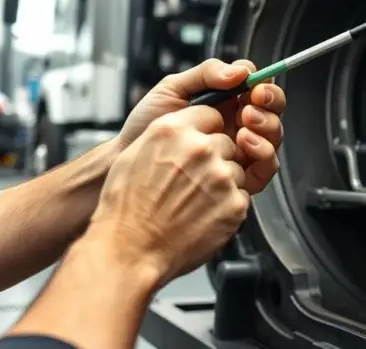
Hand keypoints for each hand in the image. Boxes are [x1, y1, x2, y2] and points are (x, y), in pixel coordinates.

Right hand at [89, 106, 250, 284]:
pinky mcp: (234, 204)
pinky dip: (226, 206)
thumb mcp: (134, 154)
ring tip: (194, 201)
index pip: (211, 115)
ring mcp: (220, 177)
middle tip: (193, 180)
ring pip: (235, 170)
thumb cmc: (124, 209)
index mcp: (173, 131)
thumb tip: (180, 129)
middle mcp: (200, 149)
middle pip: (226, 142)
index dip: (206, 132)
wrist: (129, 251)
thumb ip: (165, 135)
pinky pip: (240, 196)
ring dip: (222, 183)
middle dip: (215, 158)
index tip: (199, 144)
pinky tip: (202, 215)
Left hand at [117, 58, 285, 193]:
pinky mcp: (239, 178)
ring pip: (273, 137)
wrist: (129, 161)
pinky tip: (244, 145)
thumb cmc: (145, 127)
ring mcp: (240, 152)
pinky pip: (266, 167)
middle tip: (252, 103)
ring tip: (244, 124)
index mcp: (224, 102)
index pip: (258, 87)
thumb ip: (206, 73)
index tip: (253, 85)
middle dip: (270, 104)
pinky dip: (264, 153)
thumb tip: (240, 71)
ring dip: (267, 126)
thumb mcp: (172, 89)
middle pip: (272, 111)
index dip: (264, 84)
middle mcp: (237, 125)